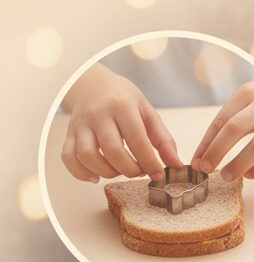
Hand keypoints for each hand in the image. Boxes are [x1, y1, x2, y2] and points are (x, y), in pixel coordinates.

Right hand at [60, 63, 181, 182]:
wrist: (92, 85)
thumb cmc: (123, 99)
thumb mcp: (147, 112)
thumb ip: (163, 139)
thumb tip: (176, 165)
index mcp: (122, 106)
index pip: (137, 140)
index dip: (150, 162)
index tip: (160, 175)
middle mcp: (98, 115)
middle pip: (112, 150)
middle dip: (130, 169)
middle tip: (140, 171)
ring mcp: (80, 125)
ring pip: (87, 156)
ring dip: (107, 172)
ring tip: (120, 171)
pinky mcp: (69, 134)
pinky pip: (68, 157)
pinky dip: (81, 172)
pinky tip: (96, 176)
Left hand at [192, 79, 253, 180]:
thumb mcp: (249, 101)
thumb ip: (229, 121)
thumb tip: (204, 154)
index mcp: (249, 92)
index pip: (221, 120)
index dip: (206, 143)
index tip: (197, 162)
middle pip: (234, 130)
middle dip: (216, 152)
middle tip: (205, 169)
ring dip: (238, 165)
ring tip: (226, 176)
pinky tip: (249, 175)